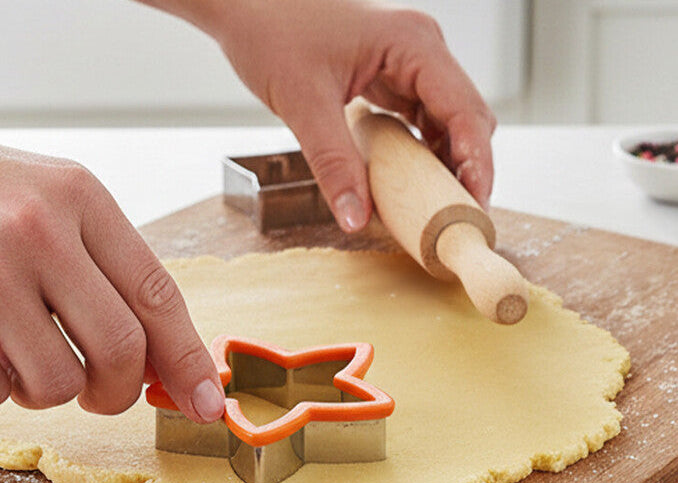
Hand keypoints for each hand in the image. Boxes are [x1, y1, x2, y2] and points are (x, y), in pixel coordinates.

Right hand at [0, 67, 224, 419]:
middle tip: (96, 394)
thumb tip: (159, 364)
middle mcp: (38, 230)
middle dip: (117, 393)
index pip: (159, 295)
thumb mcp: (42, 204)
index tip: (210, 405)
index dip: (190, 361)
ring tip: (9, 348)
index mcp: (79, 198)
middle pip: (121, 353)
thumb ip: (103, 273)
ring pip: (56, 386)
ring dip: (41, 390)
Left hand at [151, 0, 495, 228]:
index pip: (465, 109)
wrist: (246, 7)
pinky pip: (418, 122)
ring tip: (435, 211)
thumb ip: (334, 164)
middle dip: (465, 168)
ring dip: (442, 165)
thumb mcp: (303, 104)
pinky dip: (418, 155)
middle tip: (455, 220)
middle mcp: (420, 50)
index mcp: (413, 44)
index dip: (476, 161)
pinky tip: (408, 186)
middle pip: (465, 117)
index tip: (472, 207)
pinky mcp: (390, 78)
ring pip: (445, 123)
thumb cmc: (273, 33)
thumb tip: (356, 219)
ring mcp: (407, 64)